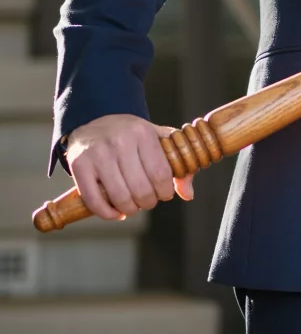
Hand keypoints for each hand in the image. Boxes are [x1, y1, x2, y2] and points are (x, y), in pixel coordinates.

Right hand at [66, 114, 193, 221]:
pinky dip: (107, 214)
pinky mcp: (79, 165)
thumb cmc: (131, 135)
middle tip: (147, 200)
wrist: (94, 120)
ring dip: (130, 209)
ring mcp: (97, 153)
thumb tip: (188, 194)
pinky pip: (94, 200)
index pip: (161, 175)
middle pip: (141, 190)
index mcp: (142, 133)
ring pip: (120, 197)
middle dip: (148, 203)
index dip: (165, 192)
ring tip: (132, 205)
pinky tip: (116, 212)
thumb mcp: (157, 140)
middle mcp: (120, 141)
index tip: (164, 193)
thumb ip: (177, 164)